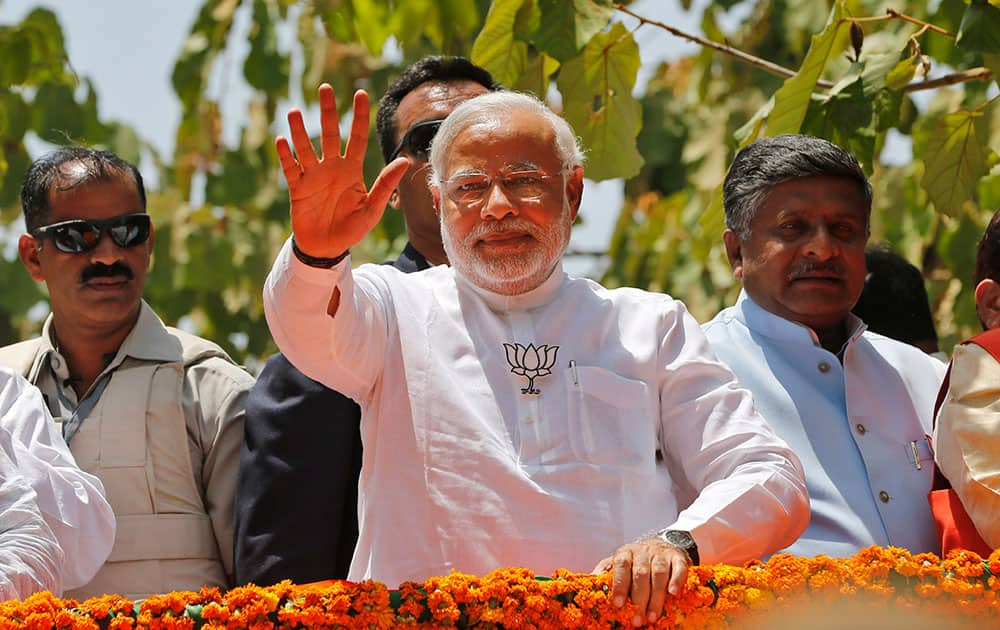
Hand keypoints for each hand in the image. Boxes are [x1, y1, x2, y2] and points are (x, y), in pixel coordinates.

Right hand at [275, 84, 409, 257]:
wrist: (327, 248)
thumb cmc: (352, 229)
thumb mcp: (372, 209)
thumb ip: (386, 185)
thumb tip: (405, 162)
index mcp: (352, 170)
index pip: (358, 138)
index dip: (359, 116)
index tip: (361, 93)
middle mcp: (332, 167)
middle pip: (330, 134)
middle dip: (328, 112)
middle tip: (325, 87)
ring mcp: (313, 176)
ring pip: (306, 148)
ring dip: (300, 130)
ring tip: (294, 112)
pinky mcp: (298, 188)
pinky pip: (291, 168)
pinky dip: (286, 155)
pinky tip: (282, 140)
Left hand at [593, 539, 690, 626]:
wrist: (661, 544)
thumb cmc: (635, 561)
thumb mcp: (618, 564)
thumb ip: (605, 573)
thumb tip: (589, 581)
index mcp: (625, 553)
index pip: (621, 566)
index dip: (620, 585)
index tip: (619, 604)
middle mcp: (642, 551)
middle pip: (641, 574)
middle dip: (639, 599)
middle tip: (637, 620)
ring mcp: (661, 554)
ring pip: (659, 573)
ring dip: (656, 597)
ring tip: (652, 616)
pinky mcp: (677, 557)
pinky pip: (679, 567)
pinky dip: (677, 580)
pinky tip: (674, 594)